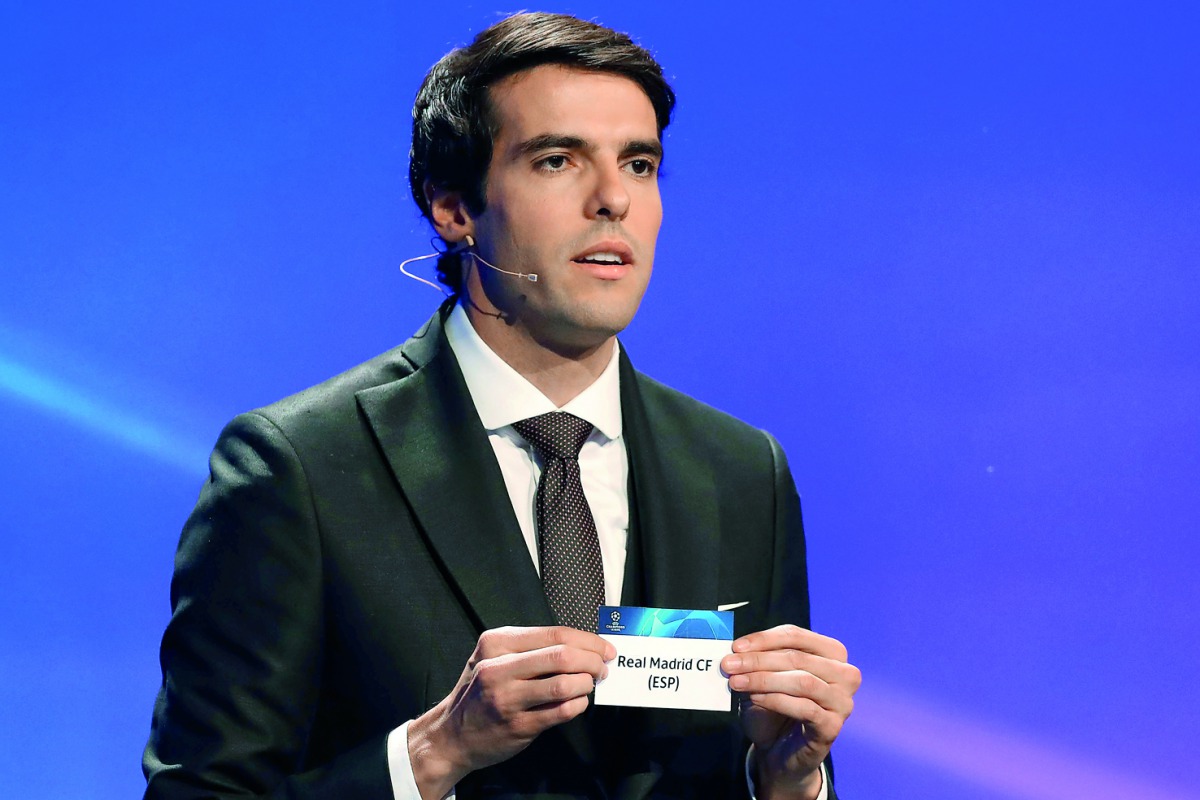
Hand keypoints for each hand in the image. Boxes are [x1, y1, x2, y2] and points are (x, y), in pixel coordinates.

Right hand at [407, 626, 614, 799]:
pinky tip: (578, 702)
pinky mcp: (517, 725)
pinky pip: (561, 711)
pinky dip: (578, 705)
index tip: (604, 647)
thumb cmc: (480, 690)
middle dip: (592, 660)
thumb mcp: (493, 657)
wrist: (452, 734)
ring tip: (590, 684)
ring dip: (587, 684)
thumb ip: (530, 648)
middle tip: (603, 666)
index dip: (588, 640)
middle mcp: (498, 668)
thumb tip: (581, 645)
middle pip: (562, 656)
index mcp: (496, 643)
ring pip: (564, 684)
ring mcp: (507, 699)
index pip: (554, 634)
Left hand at [721, 625, 859, 799]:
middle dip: (759, 660)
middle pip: (798, 658)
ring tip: (737, 682)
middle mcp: (845, 674)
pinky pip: (804, 708)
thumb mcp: (765, 677)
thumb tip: (736, 651)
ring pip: (803, 682)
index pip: (796, 635)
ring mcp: (842, 701)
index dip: (764, 639)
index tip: (736, 646)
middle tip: (729, 665)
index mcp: (832, 653)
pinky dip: (776, 700)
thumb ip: (757, 661)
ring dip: (764, 680)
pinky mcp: (833, 726)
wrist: (779, 751)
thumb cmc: (774, 708)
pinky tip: (755, 698)